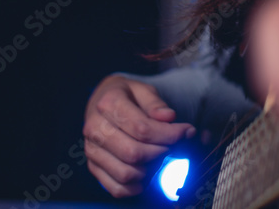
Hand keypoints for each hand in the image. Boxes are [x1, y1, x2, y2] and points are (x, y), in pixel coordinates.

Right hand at [83, 74, 194, 197]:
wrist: (101, 104)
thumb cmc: (126, 97)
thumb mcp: (142, 90)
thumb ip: (156, 103)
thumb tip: (169, 117)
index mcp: (108, 104)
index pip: (142, 128)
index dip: (169, 134)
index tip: (186, 132)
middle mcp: (95, 128)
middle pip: (133, 153)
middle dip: (160, 152)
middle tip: (172, 146)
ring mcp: (91, 149)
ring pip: (125, 173)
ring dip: (148, 171)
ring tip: (158, 158)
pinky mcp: (93, 166)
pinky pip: (115, 187)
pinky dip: (134, 188)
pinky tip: (145, 177)